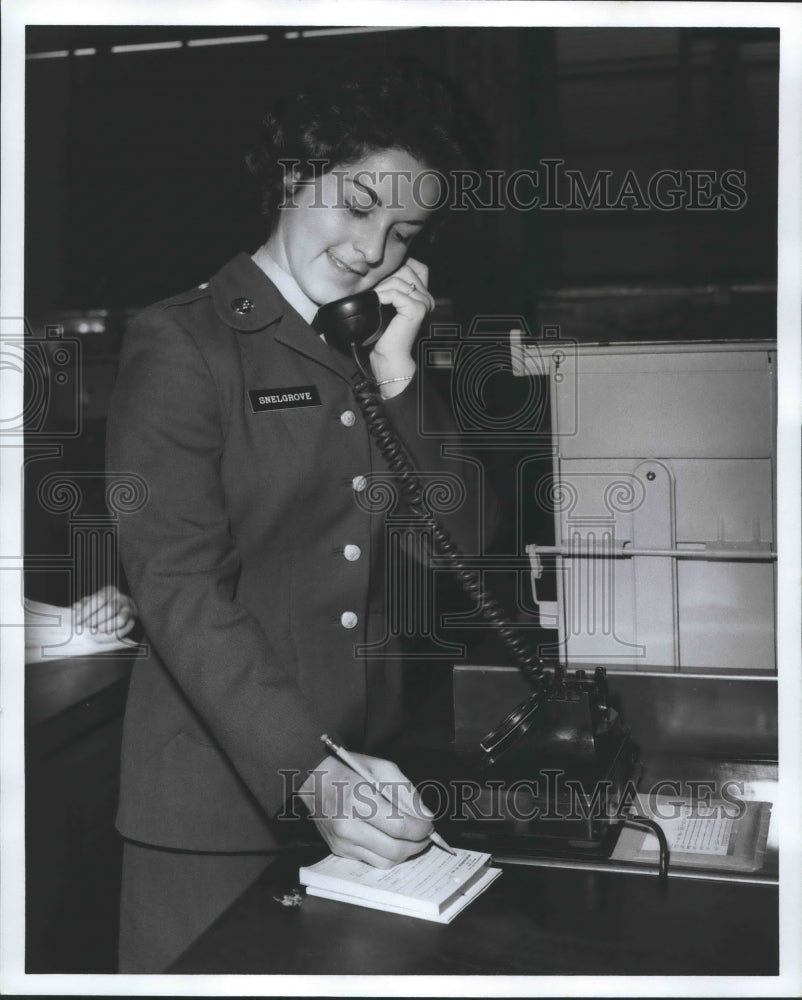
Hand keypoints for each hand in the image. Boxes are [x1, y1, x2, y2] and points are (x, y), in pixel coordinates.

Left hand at [72, 585, 137, 640]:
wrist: (120, 611)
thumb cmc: (102, 606)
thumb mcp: (92, 602)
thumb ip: (84, 604)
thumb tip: (76, 607)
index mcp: (110, 591)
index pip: (99, 599)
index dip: (87, 610)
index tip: (76, 620)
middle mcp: (121, 598)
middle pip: (110, 609)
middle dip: (96, 620)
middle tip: (85, 627)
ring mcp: (129, 609)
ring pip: (121, 619)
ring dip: (107, 627)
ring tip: (96, 631)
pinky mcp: (133, 620)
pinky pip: (126, 628)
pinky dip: (115, 633)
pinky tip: (106, 635)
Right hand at [298, 753, 433, 867]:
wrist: (312, 779)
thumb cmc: (348, 769)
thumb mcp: (381, 767)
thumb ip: (406, 791)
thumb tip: (425, 816)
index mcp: (358, 799)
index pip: (399, 827)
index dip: (422, 829)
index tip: (430, 825)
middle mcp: (348, 825)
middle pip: (395, 849)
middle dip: (418, 844)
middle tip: (425, 834)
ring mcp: (342, 841)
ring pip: (386, 861)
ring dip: (405, 852)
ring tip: (410, 837)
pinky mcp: (339, 850)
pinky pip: (372, 861)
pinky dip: (387, 853)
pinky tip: (390, 839)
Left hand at [369, 258, 433, 392]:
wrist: (389, 355)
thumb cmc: (385, 332)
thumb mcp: (388, 303)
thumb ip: (392, 286)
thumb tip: (381, 268)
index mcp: (423, 295)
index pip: (415, 265)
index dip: (396, 268)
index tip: (382, 283)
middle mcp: (427, 297)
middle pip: (405, 269)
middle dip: (386, 279)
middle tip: (377, 295)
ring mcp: (424, 302)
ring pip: (398, 280)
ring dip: (382, 289)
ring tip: (376, 302)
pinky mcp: (417, 309)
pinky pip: (395, 293)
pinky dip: (382, 297)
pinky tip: (377, 305)